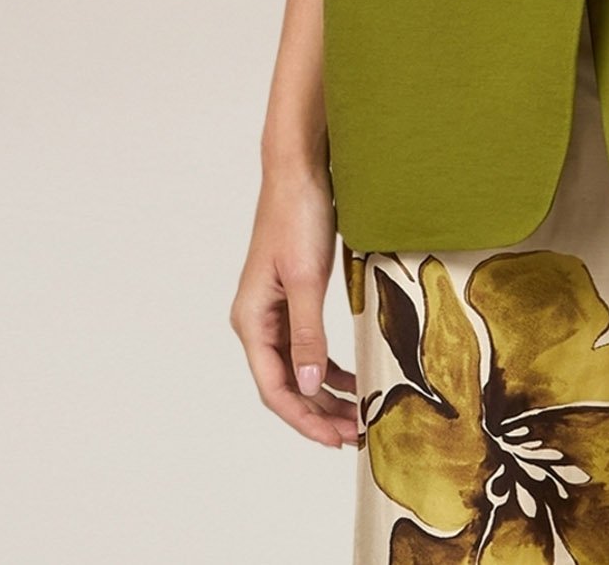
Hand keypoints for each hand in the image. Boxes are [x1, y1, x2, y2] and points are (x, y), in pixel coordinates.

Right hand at [230, 159, 359, 446]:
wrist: (299, 171)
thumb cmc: (298, 216)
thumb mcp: (307, 279)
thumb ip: (308, 334)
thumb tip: (311, 384)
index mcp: (252, 320)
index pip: (274, 388)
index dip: (304, 418)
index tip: (335, 437)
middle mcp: (257, 320)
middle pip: (285, 383)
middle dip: (318, 412)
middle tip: (354, 434)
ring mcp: (274, 309)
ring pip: (297, 367)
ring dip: (324, 392)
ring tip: (356, 414)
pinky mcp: (292, 296)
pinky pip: (306, 345)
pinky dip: (327, 365)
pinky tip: (350, 376)